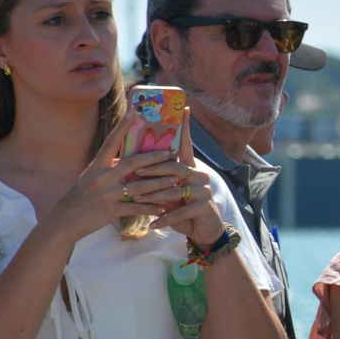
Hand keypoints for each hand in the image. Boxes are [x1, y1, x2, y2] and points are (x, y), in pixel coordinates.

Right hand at [45, 111, 181, 244]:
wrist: (66, 220)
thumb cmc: (82, 195)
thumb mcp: (92, 176)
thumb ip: (109, 166)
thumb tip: (129, 155)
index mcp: (97, 165)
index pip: (111, 141)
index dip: (123, 126)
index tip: (134, 112)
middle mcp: (102, 177)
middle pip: (133, 163)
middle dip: (154, 158)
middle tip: (170, 153)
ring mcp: (107, 194)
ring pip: (140, 188)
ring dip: (159, 184)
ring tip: (175, 180)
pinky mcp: (111, 210)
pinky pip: (136, 208)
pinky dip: (150, 208)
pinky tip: (163, 207)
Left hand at [145, 111, 226, 243]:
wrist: (203, 230)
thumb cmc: (182, 207)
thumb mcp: (171, 190)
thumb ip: (160, 177)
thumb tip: (135, 162)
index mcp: (190, 167)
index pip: (186, 144)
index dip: (185, 127)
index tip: (184, 108)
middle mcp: (199, 175)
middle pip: (175, 168)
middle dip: (153, 170)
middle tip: (135, 172)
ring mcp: (204, 191)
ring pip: (175, 190)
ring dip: (154, 196)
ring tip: (136, 200)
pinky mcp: (204, 208)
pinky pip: (181, 211)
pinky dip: (164, 218)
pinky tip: (152, 223)